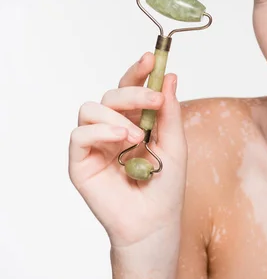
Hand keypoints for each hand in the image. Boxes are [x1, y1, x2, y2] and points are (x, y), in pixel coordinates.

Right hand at [69, 52, 187, 247]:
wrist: (154, 221)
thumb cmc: (165, 185)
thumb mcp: (175, 144)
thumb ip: (169, 112)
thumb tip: (171, 77)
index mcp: (135, 121)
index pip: (130, 89)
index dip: (138, 71)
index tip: (152, 58)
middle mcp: (112, 128)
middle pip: (110, 94)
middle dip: (133, 91)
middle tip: (154, 100)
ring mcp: (95, 143)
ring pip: (91, 108)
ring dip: (117, 115)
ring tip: (138, 136)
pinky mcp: (80, 160)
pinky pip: (79, 134)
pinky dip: (100, 131)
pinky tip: (121, 140)